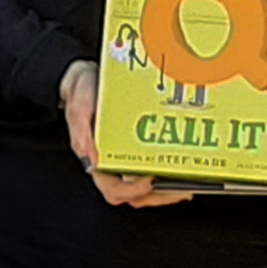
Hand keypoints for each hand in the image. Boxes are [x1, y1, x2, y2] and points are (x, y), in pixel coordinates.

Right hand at [63, 60, 197, 208]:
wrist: (91, 72)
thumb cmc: (82, 89)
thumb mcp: (78, 106)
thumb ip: (80, 133)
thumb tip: (90, 162)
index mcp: (96, 159)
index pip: (113, 190)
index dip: (132, 191)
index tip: (149, 181)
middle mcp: (113, 163)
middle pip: (137, 195)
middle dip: (160, 196)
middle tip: (181, 188)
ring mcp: (128, 157)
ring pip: (149, 188)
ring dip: (169, 189)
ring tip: (188, 183)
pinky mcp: (139, 147)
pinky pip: (156, 167)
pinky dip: (171, 173)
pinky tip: (184, 167)